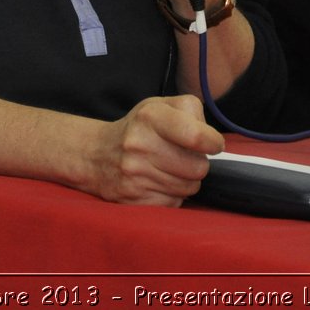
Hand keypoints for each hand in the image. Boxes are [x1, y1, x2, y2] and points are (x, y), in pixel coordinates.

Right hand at [84, 95, 223, 204]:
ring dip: (185, 180)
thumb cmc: (138, 129)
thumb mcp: (160, 105)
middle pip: (199, 167)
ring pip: (189, 188)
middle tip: (183, 156)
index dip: (213, 143)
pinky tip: (157, 182)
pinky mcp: (134, 200)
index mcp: (150, 116)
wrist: (96, 155)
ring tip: (168, 168)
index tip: (212, 144)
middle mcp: (140, 145)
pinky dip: (171, 195)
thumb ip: (191, 111)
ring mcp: (135, 175)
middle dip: (198, 163)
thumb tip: (211, 140)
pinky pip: (174, 203)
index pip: (196, 136)